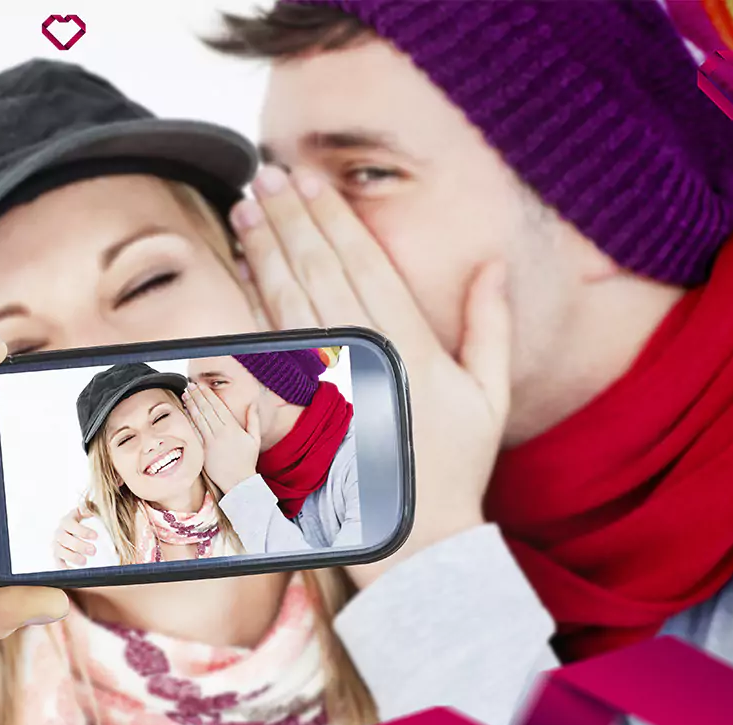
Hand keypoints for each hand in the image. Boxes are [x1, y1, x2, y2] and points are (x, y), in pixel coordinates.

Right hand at [53, 505, 98, 566]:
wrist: (78, 533)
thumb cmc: (87, 522)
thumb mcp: (89, 512)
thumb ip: (90, 508)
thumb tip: (90, 509)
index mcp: (66, 520)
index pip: (70, 524)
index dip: (82, 530)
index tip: (96, 536)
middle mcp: (59, 532)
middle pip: (64, 539)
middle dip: (79, 545)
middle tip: (93, 551)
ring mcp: (56, 545)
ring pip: (59, 551)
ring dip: (72, 557)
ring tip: (84, 561)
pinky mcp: (57, 557)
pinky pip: (57, 563)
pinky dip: (64, 567)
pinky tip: (75, 571)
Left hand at [183, 382, 261, 491]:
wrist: (239, 482)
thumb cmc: (247, 460)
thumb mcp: (254, 438)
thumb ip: (253, 419)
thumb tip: (253, 402)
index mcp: (233, 427)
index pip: (218, 406)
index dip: (208, 394)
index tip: (202, 385)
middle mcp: (220, 433)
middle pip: (206, 409)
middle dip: (197, 395)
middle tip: (190, 385)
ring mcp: (210, 442)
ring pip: (198, 419)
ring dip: (191, 405)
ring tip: (186, 394)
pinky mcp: (203, 450)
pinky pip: (195, 432)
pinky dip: (189, 421)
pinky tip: (185, 412)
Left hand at [231, 166, 510, 585]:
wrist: (417, 540)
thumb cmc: (455, 466)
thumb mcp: (487, 393)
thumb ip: (488, 324)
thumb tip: (492, 263)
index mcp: (408, 344)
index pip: (362, 264)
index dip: (332, 217)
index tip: (308, 180)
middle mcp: (361, 357)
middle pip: (317, 271)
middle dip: (289, 218)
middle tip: (263, 175)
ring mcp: (323, 385)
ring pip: (286, 301)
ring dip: (263, 249)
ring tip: (245, 207)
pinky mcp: (296, 414)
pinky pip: (269, 348)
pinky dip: (252, 304)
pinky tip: (240, 270)